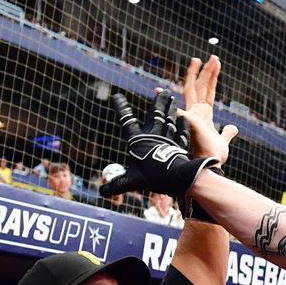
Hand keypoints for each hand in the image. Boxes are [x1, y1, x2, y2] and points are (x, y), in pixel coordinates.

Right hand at [101, 90, 216, 203]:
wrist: (175, 177)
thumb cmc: (152, 177)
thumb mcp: (131, 182)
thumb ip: (117, 185)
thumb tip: (102, 192)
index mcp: (138, 140)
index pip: (127, 121)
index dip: (122, 109)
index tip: (117, 97)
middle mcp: (153, 135)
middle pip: (155, 115)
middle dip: (158, 102)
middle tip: (161, 92)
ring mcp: (168, 138)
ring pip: (169, 119)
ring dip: (170, 109)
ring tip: (171, 98)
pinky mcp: (179, 145)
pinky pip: (181, 132)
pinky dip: (182, 124)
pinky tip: (183, 118)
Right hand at [177, 55, 237, 163]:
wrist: (205, 166)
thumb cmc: (212, 156)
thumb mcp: (223, 141)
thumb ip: (227, 133)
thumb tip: (233, 127)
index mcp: (203, 115)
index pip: (205, 92)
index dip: (209, 78)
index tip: (213, 65)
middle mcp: (196, 113)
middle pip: (200, 86)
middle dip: (205, 70)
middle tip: (210, 56)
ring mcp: (192, 115)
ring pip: (198, 89)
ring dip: (205, 73)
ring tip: (213, 58)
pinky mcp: (186, 121)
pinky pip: (180, 107)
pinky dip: (169, 99)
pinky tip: (160, 89)